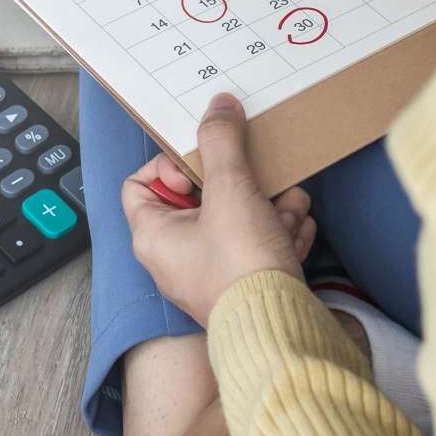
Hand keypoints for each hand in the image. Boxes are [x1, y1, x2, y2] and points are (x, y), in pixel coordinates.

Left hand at [123, 94, 316, 325]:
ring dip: (270, 206)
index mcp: (153, 235)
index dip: (168, 164)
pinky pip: (258, 245)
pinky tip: (297, 233)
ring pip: (237, 219)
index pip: (138, 184)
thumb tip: (218, 105)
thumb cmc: (241, 267)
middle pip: (200, 197)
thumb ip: (222, 141)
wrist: (280, 329)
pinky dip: (280, 234)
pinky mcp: (243, 283)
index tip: (201, 161)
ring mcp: (210, 272)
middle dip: (240, 183)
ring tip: (290, 207)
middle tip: (258, 177)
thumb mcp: (230, 190)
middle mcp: (175, 257)